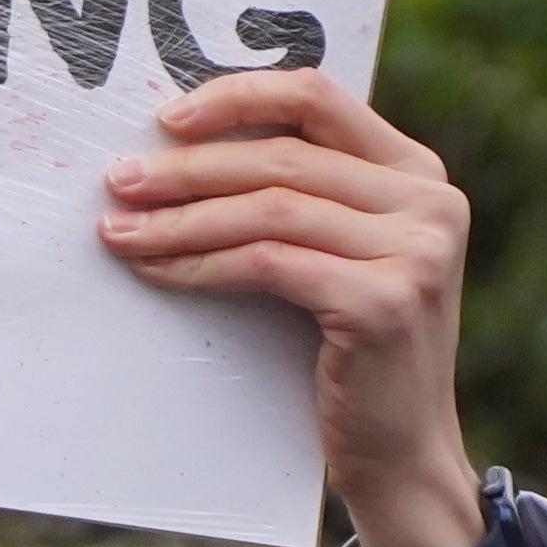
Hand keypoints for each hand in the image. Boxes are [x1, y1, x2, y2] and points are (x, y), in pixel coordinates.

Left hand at [96, 70, 486, 546]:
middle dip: (187, 168)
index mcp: (417, 172)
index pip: (318, 97)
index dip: (237, 96)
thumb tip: (178, 148)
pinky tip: (156, 269)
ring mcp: (417, 250)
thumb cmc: (350, 349)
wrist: (401, 450)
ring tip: (118, 229)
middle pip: (282, 157)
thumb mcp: (339, 254)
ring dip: (180, 218)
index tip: (166, 118)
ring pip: (268, 209)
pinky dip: (200, 263)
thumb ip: (302, 195)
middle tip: (117, 180)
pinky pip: (267, 263)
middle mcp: (430, 200)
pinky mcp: (385, 300)